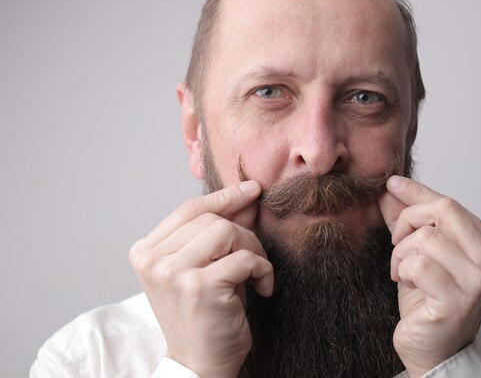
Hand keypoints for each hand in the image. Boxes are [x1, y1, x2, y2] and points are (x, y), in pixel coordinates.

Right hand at [129, 181, 273, 377]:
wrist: (200, 366)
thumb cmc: (204, 316)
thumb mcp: (208, 266)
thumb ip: (222, 230)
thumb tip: (247, 197)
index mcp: (146, 252)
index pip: (189, 209)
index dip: (223, 197)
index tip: (250, 191)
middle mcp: (153, 260)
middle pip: (210, 218)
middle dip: (243, 233)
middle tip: (255, 259)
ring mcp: (173, 273)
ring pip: (226, 231)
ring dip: (253, 249)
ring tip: (256, 272)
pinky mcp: (199, 286)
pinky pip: (245, 258)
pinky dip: (263, 269)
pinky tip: (262, 288)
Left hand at [378, 176, 480, 376]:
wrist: (434, 350)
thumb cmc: (430, 300)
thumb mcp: (419, 252)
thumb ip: (410, 220)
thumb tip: (392, 189)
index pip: (450, 204)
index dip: (417, 192)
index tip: (392, 183)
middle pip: (443, 210)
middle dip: (408, 221)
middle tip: (397, 242)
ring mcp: (480, 281)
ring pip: (426, 238)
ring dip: (402, 253)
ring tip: (402, 271)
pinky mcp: (458, 300)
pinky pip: (417, 264)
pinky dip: (402, 271)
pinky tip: (407, 284)